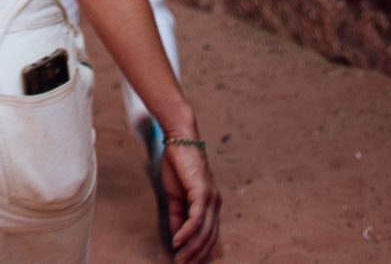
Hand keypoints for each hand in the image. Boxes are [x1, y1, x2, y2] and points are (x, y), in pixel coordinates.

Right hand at [163, 137, 220, 260]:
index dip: (199, 250)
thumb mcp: (176, 195)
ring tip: (180, 258)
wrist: (179, 138)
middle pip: (209, 238)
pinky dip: (187, 233)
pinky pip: (197, 219)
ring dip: (191, 248)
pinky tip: (178, 241)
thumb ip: (178, 215)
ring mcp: (210, 198)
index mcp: (210, 203)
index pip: (209, 234)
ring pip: (204, 232)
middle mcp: (214, 203)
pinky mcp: (202, 192)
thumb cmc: (178, 163)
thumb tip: (178, 236)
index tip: (187, 261)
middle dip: (196, 255)